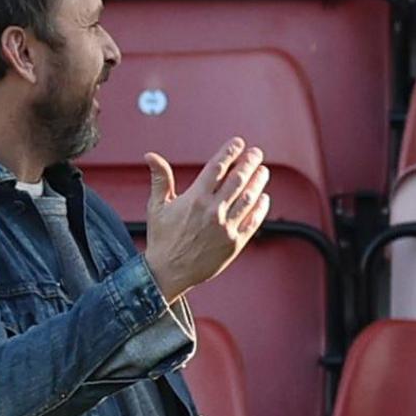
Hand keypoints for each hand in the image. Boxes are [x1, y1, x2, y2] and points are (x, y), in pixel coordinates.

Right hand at [146, 138, 269, 301]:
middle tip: (256, 153)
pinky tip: (264, 198)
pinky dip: (261, 208)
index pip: (217, 167)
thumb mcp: (157, 206)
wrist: (168, 272)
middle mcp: (213, 211)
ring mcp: (226, 227)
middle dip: (249, 162)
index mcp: (195, 198)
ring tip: (263, 171)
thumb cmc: (162, 239)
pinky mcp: (234, 243)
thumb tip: (151, 156)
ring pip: (249, 198)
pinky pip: (253, 221)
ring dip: (259, 182)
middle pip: (238, 179)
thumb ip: (160, 179)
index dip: (230, 152)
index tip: (238, 143)